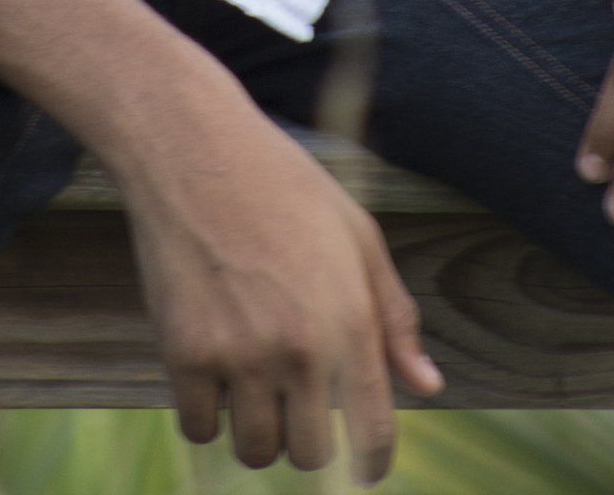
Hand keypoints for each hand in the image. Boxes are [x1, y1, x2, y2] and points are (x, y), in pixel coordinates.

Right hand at [116, 92, 444, 483]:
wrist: (196, 150)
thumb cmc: (284, 186)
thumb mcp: (358, 236)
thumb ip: (396, 317)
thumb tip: (429, 387)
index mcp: (350, 321)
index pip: (374, 432)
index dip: (374, 464)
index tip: (364, 471)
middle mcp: (299, 349)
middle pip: (310, 454)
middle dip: (307, 436)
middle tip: (293, 398)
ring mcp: (239, 356)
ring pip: (255, 450)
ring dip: (257, 429)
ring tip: (252, 382)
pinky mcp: (184, 354)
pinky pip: (199, 427)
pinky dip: (206, 412)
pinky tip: (211, 370)